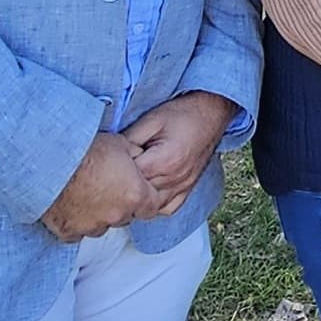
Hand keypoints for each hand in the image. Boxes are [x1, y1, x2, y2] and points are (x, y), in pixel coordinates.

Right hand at [41, 130, 163, 241]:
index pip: (152, 207)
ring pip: (101, 226)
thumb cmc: (85, 149)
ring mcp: (92, 226)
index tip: (135, 190)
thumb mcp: (119, 143)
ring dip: (97, 214)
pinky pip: (76, 232)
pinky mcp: (69, 231)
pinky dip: (74, 222)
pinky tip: (69, 206)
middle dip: (119, 205)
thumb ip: (135, 155)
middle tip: (106, 187)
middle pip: (125, 216)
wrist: (49, 159)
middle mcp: (116, 215)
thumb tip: (140, 157)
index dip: (144, 197)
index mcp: (135, 195)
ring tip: (85, 194)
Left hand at [118, 91, 235, 218]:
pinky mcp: (188, 188)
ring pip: (152, 207)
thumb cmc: (183, 114)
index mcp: (165, 161)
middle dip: (124, 184)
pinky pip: (168, 208)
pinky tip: (147, 192)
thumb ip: (129, 139)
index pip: (129, 178)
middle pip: (138, 194)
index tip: (112, 160)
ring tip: (129, 182)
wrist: (211, 112)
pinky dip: (155, 205)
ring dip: (138, 197)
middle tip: (116, 171)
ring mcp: (183, 186)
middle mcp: (175, 178)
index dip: (116, 169)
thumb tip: (109, 153)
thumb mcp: (151, 120)